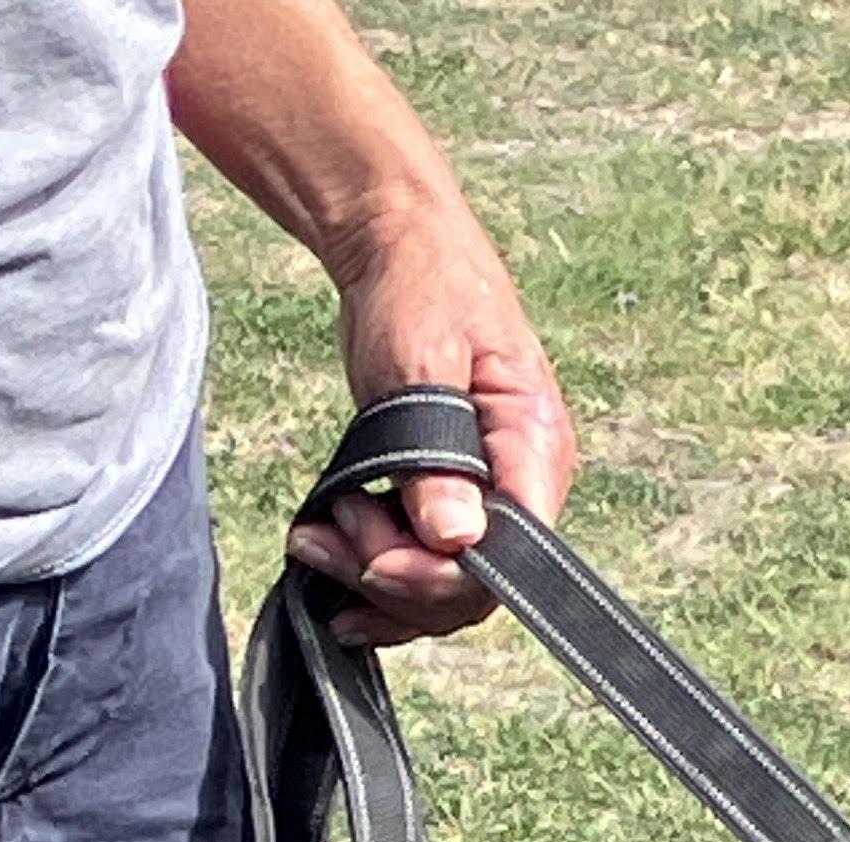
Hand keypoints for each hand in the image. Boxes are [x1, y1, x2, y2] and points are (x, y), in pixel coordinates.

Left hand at [285, 198, 576, 647]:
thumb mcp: (422, 360)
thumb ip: (437, 454)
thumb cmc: (420, 283)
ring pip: (443, 588)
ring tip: (314, 540)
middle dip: (393, 578)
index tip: (371, 556)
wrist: (400, 245)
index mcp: (535, 448)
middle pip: (472, 586)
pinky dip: (373, 577)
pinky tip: (328, 563)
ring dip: (371, 581)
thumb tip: (457, 538)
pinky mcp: (452, 502)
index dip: (439, 576)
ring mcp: (490, 498)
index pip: (508, 555)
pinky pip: (424, 568)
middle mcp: (524, 486)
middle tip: (328, 534)